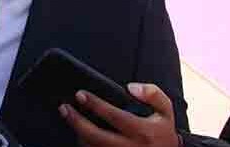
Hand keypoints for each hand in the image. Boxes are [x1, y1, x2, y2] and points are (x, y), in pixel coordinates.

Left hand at [59, 83, 180, 146]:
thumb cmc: (162, 132)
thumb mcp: (166, 111)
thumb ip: (153, 94)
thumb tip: (130, 87)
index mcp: (142, 131)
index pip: (114, 116)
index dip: (95, 104)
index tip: (80, 95)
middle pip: (96, 136)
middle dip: (76, 122)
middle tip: (64, 108)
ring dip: (78, 134)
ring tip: (70, 119)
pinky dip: (84, 145)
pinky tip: (79, 135)